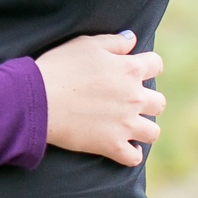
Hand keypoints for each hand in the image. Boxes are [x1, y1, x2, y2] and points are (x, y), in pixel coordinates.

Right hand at [33, 31, 163, 165]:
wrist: (38, 100)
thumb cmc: (59, 67)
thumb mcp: (86, 45)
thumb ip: (114, 42)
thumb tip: (132, 40)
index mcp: (130, 69)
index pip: (156, 65)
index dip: (147, 66)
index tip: (135, 70)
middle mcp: (134, 97)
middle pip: (159, 102)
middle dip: (147, 100)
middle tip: (129, 101)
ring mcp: (125, 124)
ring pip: (153, 132)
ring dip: (144, 128)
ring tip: (130, 126)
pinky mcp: (112, 145)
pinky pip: (134, 158)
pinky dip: (131, 154)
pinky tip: (124, 148)